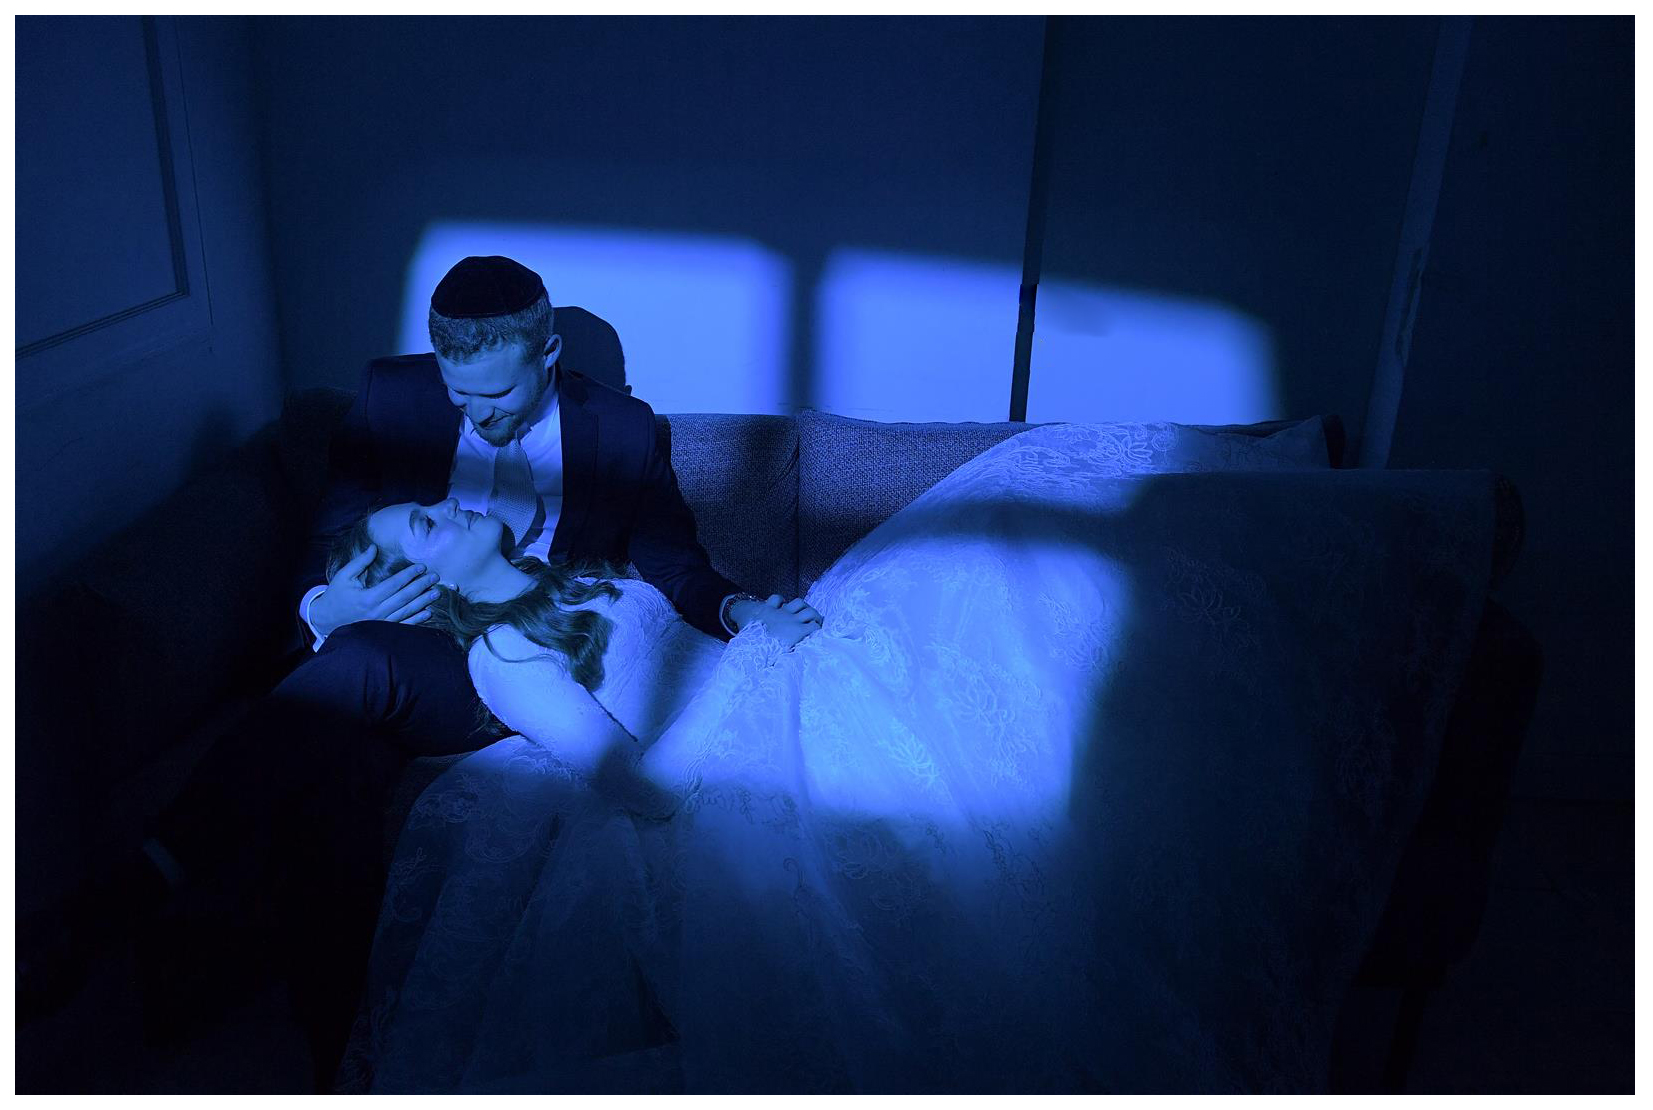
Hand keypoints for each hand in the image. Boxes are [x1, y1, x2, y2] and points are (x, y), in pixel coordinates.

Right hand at [309, 545, 441, 637]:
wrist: (326, 620)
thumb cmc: (336, 596)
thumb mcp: (344, 576)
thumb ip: (360, 562)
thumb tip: (374, 547)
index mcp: (368, 597)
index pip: (394, 584)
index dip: (409, 575)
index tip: (422, 567)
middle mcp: (377, 612)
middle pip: (405, 597)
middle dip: (421, 586)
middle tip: (435, 577)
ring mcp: (381, 623)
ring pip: (407, 611)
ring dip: (423, 602)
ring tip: (436, 592)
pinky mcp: (383, 631)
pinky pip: (403, 625)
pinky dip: (416, 620)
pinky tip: (427, 612)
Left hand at [731, 594, 822, 649]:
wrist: (747, 638)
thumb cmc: (764, 651)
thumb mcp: (782, 657)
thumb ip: (793, 656)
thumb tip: (801, 662)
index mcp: (797, 632)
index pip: (815, 627)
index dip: (818, 629)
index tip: (817, 633)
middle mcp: (792, 620)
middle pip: (811, 612)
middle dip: (815, 615)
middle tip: (815, 621)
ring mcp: (780, 612)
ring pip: (798, 602)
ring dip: (803, 606)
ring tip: (802, 611)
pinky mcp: (768, 607)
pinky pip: (777, 598)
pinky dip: (780, 600)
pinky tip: (781, 605)